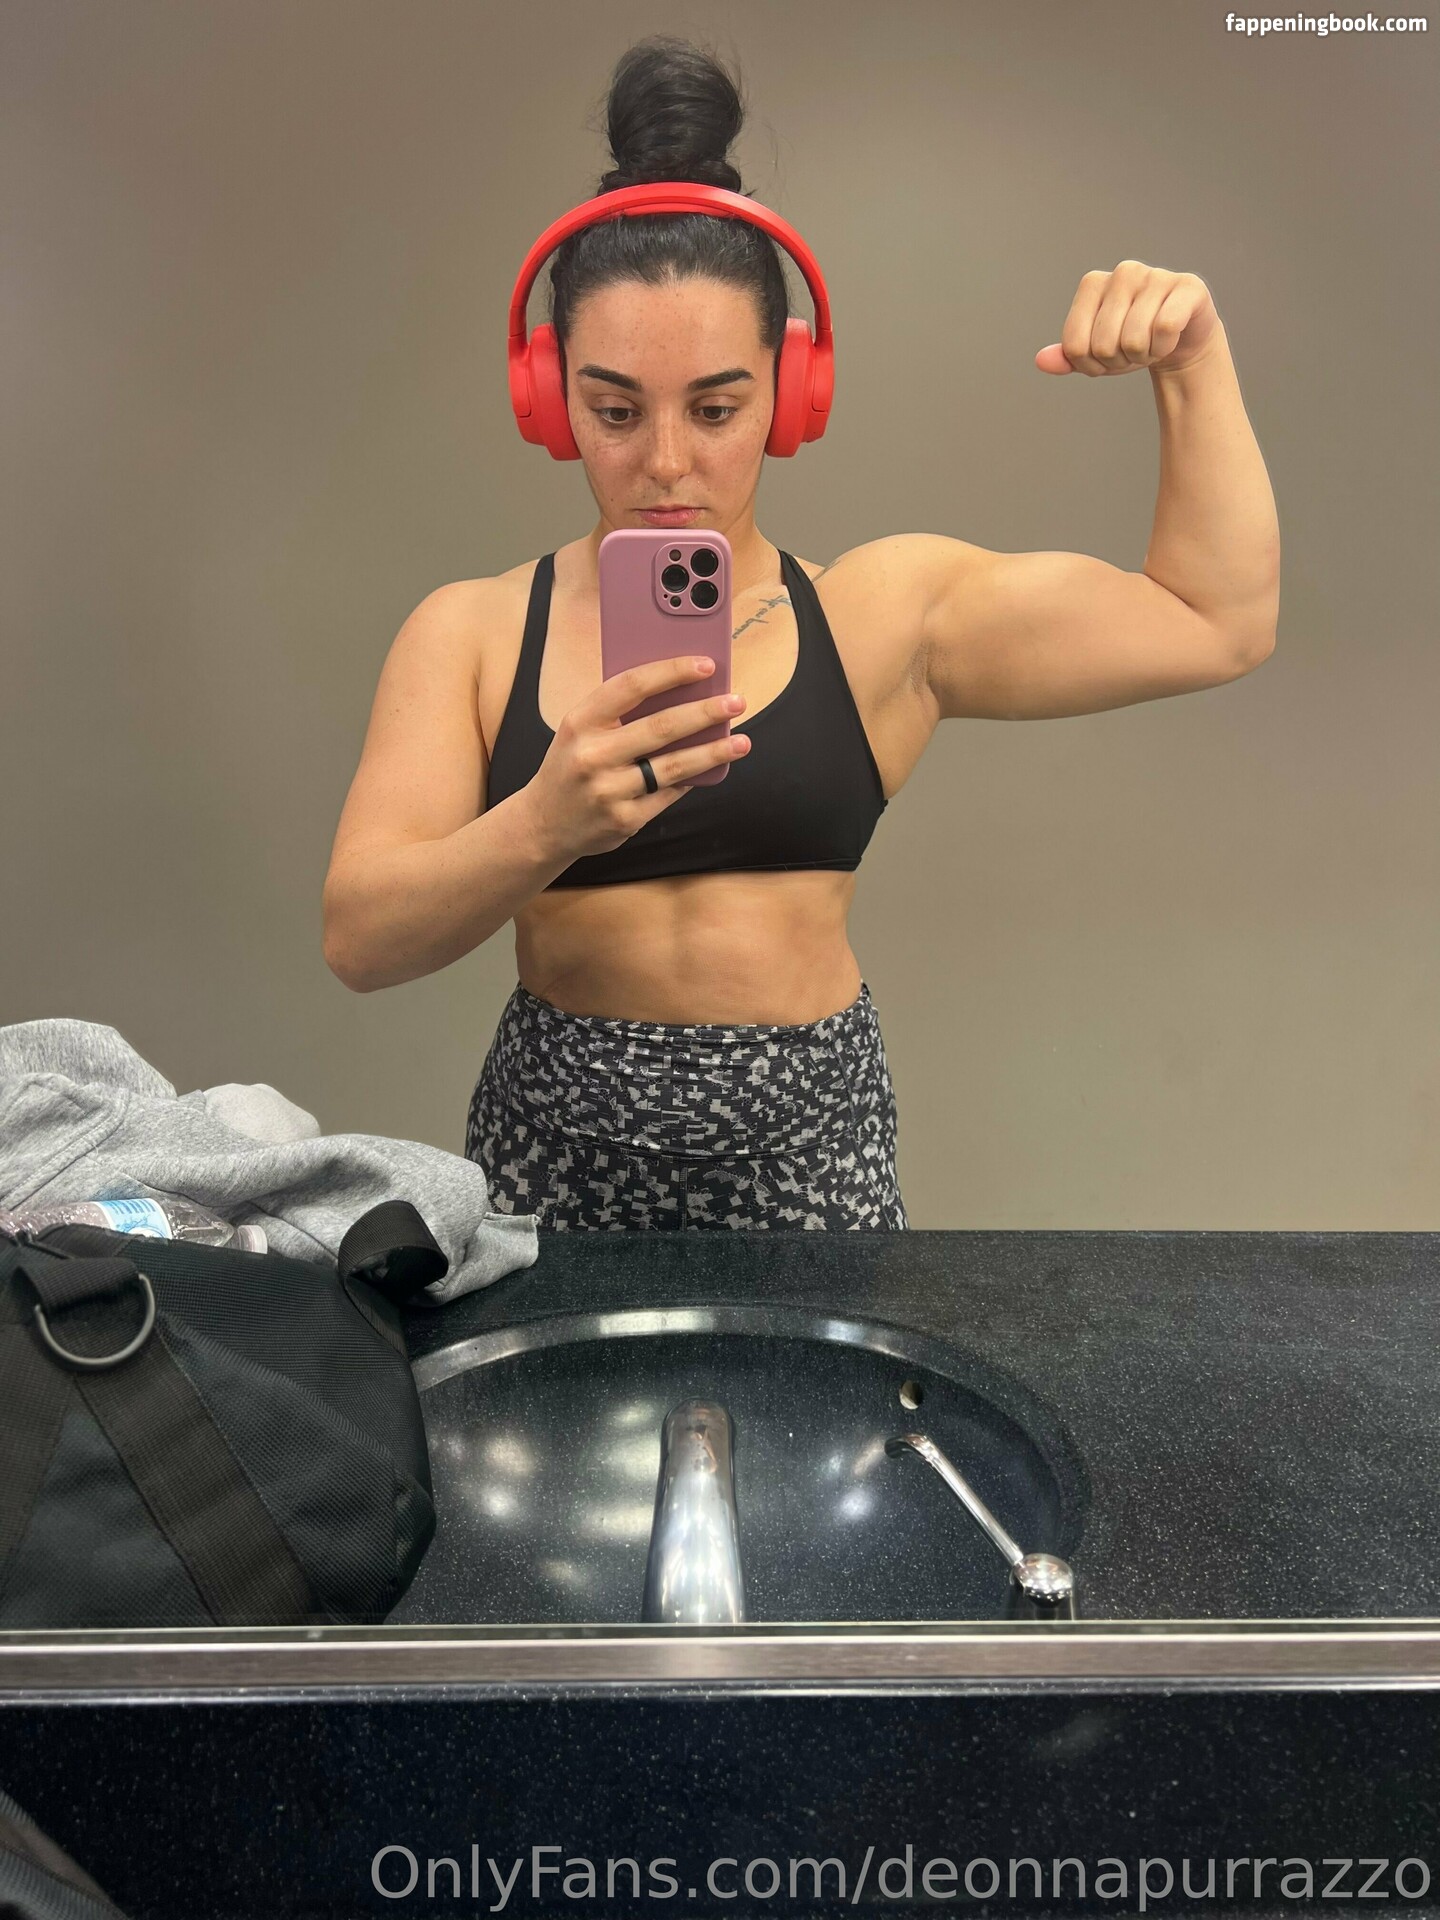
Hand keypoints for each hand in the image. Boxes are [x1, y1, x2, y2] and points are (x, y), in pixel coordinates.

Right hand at [524, 655, 750, 862]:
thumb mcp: (579, 730)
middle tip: (736, 701)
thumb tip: (682, 692)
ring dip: (713, 752)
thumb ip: (619, 712)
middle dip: (705, 712)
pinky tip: (712, 769)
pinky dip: (692, 780)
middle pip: (661, 727)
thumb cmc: (572, 765)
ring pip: (673, 767)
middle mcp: (592, 755)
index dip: (673, 672)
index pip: (632, 685)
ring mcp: (609, 791)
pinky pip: (669, 795)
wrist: (543, 824)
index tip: (707, 665)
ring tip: (741, 741)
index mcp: (580, 721)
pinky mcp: (625, 820)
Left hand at [1035, 263, 1220, 376]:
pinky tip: (1169, 338)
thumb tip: (1041, 361)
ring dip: (1143, 357)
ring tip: (1151, 344)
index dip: (1090, 366)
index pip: (1075, 346)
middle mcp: (1123, 272)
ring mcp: (1155, 275)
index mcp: (1092, 283)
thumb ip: (1068, 356)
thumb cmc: (1132, 341)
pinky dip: (1164, 347)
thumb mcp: (1095, 353)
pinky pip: (1164, 329)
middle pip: (1104, 346)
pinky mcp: (1187, 287)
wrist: (1180, 336)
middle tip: (1133, 351)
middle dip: (1119, 362)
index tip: (1105, 358)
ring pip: (1133, 341)